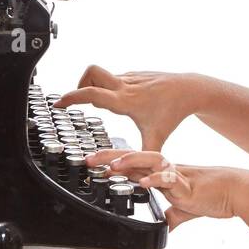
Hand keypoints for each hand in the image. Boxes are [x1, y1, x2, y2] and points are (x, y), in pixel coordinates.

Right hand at [54, 66, 198, 151]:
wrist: (189, 90)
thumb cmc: (173, 113)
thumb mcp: (157, 138)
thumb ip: (144, 156)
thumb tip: (136, 175)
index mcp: (125, 100)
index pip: (92, 94)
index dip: (72, 98)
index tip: (59, 104)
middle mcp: (124, 85)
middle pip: (91, 73)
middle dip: (80, 84)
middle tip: (79, 101)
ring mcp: (129, 77)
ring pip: (102, 75)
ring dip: (95, 87)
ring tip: (102, 106)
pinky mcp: (133, 75)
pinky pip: (113, 78)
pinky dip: (109, 88)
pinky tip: (118, 102)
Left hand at [87, 148, 246, 230]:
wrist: (233, 192)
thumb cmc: (211, 196)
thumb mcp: (184, 210)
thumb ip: (171, 216)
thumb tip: (165, 227)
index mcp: (161, 175)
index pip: (132, 165)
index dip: (112, 163)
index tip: (93, 164)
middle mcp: (165, 171)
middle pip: (133, 157)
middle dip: (110, 156)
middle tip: (89, 159)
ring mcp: (175, 175)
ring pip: (149, 160)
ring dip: (130, 161)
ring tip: (113, 166)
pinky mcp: (186, 184)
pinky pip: (169, 179)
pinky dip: (156, 180)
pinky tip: (144, 183)